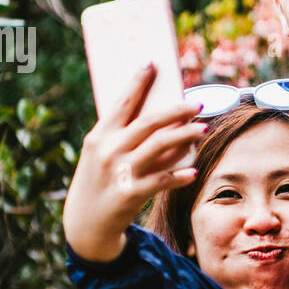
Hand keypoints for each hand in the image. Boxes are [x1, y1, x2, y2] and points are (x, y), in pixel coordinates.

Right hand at [63, 63, 204, 262]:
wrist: (85, 224)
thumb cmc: (100, 181)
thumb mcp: (102, 155)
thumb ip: (124, 137)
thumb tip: (164, 118)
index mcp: (99, 136)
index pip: (121, 103)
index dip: (137, 82)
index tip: (152, 63)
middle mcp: (108, 150)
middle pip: (149, 122)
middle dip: (176, 110)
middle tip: (198, 104)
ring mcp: (119, 172)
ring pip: (159, 146)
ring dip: (185, 136)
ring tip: (203, 130)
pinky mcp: (130, 194)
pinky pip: (161, 181)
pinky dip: (179, 176)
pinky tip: (193, 171)